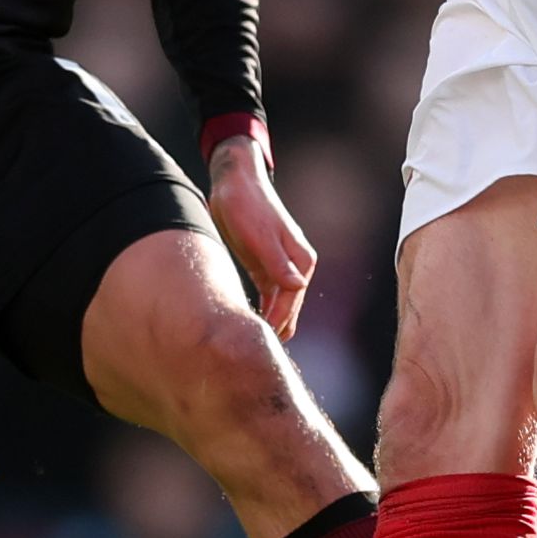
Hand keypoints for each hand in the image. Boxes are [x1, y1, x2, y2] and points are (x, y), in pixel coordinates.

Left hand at [204, 133, 318, 339]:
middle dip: (277, 329)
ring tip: (256, 347)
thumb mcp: (259, 234)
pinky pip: (268, 298)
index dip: (279, 321)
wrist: (235, 183)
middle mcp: (296, 267)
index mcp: (301, 260)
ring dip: (271, 324)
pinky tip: (253, 327)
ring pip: (280, 306)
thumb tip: (296, 286)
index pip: (291, 300)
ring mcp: (281, 268)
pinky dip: (263, 312)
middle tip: (259, 354)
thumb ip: (277, 261)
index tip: (263, 340)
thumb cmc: (248, 205)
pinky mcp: (265, 268)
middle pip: (289, 307)